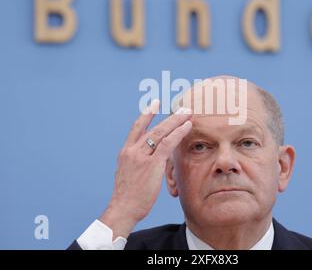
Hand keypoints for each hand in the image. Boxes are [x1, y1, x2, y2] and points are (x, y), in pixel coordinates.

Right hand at [100, 100, 191, 238]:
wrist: (123, 208)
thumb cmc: (128, 197)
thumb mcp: (129, 175)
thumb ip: (139, 164)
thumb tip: (151, 161)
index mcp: (126, 152)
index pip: (137, 128)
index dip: (146, 114)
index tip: (154, 104)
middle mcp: (132, 150)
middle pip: (153, 127)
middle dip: (169, 117)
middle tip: (181, 108)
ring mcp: (141, 156)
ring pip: (161, 132)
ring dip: (176, 121)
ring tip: (188, 112)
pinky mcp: (151, 164)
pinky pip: (167, 144)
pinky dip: (178, 133)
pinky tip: (187, 126)